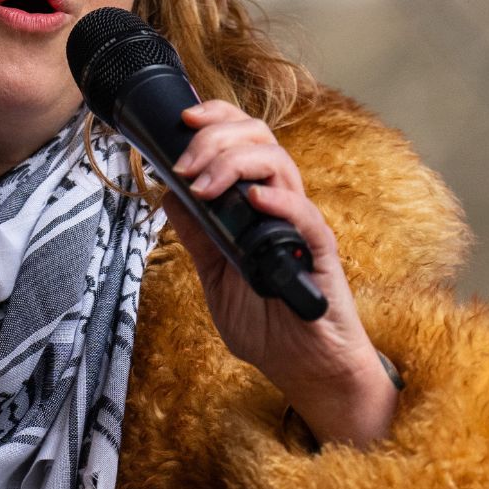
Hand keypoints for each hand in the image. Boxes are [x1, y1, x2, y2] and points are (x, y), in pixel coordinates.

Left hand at [161, 100, 395, 445]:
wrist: (305, 369)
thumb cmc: (270, 326)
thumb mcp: (216, 277)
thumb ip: (197, 237)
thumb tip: (167, 197)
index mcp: (257, 205)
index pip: (243, 140)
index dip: (216, 118)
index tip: (184, 120)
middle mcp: (281, 206)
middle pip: (259, 138)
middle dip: (215, 138)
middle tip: (185, 164)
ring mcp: (301, 226)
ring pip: (279, 164)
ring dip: (233, 164)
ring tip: (204, 186)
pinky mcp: (320, 254)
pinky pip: (305, 215)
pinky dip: (278, 200)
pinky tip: (253, 200)